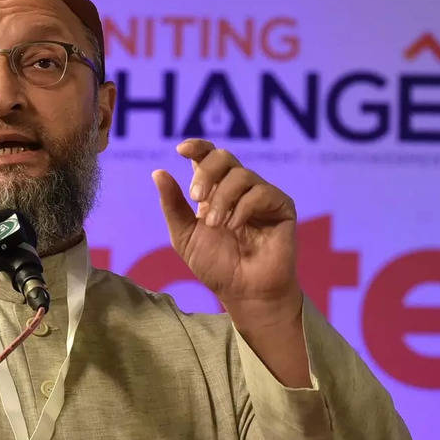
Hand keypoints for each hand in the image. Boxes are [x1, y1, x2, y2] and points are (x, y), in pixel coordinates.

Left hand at [152, 139, 302, 326]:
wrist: (244, 292)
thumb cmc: (216, 267)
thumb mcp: (185, 236)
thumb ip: (172, 205)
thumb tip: (157, 172)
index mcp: (215, 191)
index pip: (208, 157)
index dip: (197, 147)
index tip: (181, 150)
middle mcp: (239, 189)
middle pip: (224, 157)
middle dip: (207, 173)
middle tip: (196, 198)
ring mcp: (261, 196)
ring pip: (241, 175)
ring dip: (223, 198)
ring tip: (215, 225)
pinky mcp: (282, 206)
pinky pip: (261, 192)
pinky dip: (242, 208)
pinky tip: (235, 228)